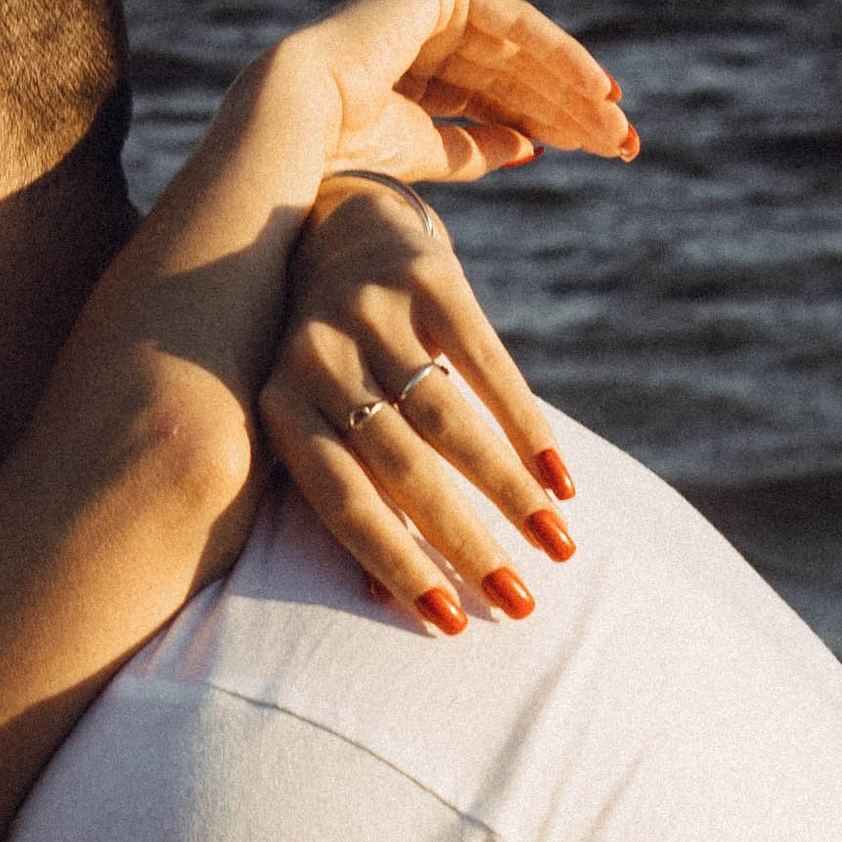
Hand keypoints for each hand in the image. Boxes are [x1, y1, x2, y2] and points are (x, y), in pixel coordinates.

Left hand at [262, 183, 576, 626]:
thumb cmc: (330, 351)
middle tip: (520, 603)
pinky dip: (527, 425)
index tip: (451, 623)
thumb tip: (380, 598)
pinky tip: (561, 477)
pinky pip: (488, 363)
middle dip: (465, 543)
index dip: (394, 563)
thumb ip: (342, 490)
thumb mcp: (314, 412)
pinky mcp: (426, 274)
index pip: (339, 502)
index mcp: (280, 406)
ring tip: (557, 545)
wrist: (335, 218)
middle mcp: (315, 358)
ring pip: (448, 421)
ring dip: (509, 492)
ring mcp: (369, 311)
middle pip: (400, 469)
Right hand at [284, 0, 635, 184]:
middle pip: (516, 74)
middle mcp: (423, 33)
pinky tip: (596, 87)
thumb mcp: (428, 151)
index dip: (550, 122)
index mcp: (413, 72)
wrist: (304, 122)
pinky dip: (559, 54)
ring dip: (573, 89)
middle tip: (622, 143)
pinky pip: (515, 24)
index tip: (599, 150)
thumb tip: (530, 146)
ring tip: (614, 125)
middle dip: (570, 109)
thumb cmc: (346, 147)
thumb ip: (476, 147)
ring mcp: (430, 6)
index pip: (497, 96)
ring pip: (522, 51)